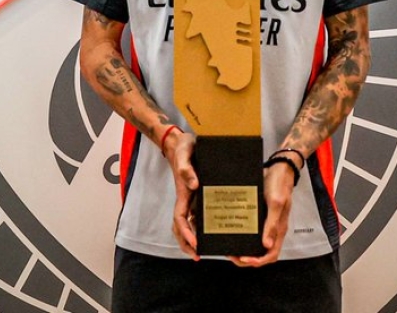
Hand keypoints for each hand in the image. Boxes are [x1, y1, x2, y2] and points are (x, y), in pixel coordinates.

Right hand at [164, 130, 199, 259]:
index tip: (194, 244)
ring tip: (208, 249)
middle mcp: (187, 198)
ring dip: (194, 237)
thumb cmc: (184, 147)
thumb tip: (193, 185)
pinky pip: (200, 213)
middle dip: (187, 243)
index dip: (185, 233)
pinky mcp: (200, 193)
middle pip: (182, 226)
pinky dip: (204, 224)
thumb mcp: (185, 152)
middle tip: (198, 256)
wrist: (184, 141)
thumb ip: (185, 168)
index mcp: (183, 192)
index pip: (180, 219)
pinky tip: (217, 229)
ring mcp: (193, 197)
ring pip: (190, 223)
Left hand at [229, 160, 294, 266]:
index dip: (258, 261)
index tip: (244, 259)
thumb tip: (267, 245)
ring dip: (244, 246)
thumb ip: (272, 223)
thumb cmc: (279, 184)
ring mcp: (267, 221)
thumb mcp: (275, 202)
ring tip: (231, 245)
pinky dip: (244, 232)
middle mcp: (273, 228)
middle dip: (247, 257)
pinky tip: (234, 229)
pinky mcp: (261, 214)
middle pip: (262, 252)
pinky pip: (252, 228)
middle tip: (233, 254)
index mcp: (279, 229)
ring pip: (256, 241)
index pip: (271, 254)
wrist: (278, 167)